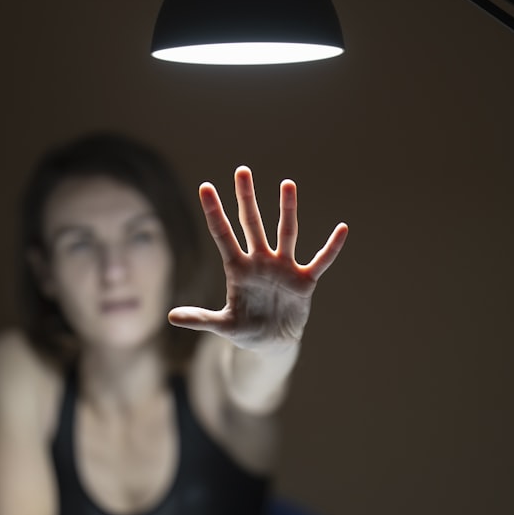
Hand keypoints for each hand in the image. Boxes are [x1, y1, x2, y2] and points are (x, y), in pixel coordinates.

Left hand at [168, 166, 347, 352]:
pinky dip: (331, 247)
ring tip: (287, 184)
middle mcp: (260, 261)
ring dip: (287, 209)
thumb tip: (171, 317)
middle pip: (252, 223)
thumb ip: (200, 319)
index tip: (205, 187)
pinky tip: (342, 230)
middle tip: (242, 171)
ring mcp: (283, 268)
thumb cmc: (245, 330)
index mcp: (238, 269)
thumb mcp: (223, 325)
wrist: (271, 344)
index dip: (214, 211)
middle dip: (246, 198)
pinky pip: (320, 260)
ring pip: (285, 232)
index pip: (222, 234)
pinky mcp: (304, 281)